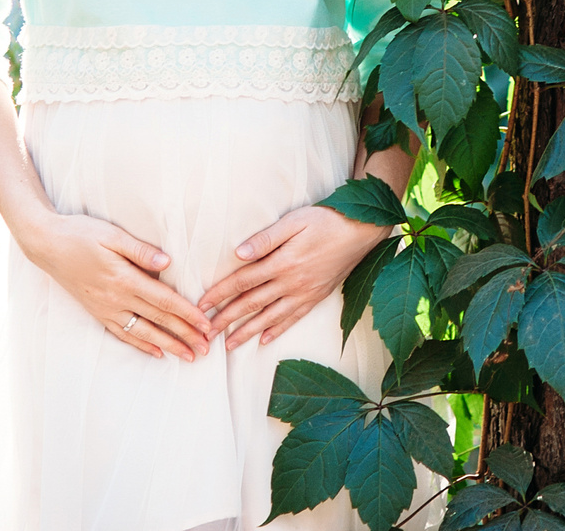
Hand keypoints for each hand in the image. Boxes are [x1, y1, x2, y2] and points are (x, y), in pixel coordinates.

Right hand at [21, 212, 214, 362]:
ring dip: (167, 345)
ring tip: (188, 356)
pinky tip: (155, 353)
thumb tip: (167, 261)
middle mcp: (116, 299)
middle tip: (206, 348)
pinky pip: (122, 333)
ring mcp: (105, 308)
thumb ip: (140, 250)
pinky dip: (140, 345)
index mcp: (124, 278)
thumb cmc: (81, 234)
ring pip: (142, 333)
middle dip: (185, 335)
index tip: (206, 324)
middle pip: (158, 320)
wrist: (46, 245)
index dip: (187, 314)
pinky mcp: (96, 312)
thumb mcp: (112, 235)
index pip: (164, 300)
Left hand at [198, 204, 391, 347]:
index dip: (220, 293)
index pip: (243, 281)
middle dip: (226, 319)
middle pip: (251, 304)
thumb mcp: (294, 221)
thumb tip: (238, 253)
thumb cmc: (327, 220)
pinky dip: (277, 330)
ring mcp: (305, 293)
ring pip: (269, 317)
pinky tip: (265, 340)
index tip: (201, 305)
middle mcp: (291, 283)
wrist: (363, 230)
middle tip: (206, 333)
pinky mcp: (316, 297)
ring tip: (229, 345)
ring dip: (247, 332)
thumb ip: (266, 238)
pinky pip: (293, 318)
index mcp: (282, 262)